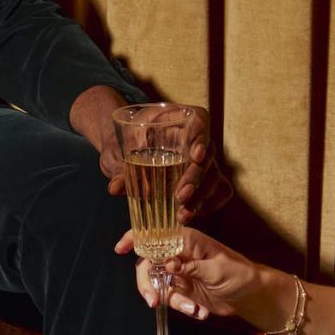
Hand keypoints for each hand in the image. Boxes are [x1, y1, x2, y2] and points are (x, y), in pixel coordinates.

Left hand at [69, 85, 232, 218]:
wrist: (129, 151)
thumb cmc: (127, 143)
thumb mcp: (119, 151)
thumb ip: (119, 168)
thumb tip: (115, 188)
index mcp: (181, 119)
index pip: (200, 125)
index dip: (201, 141)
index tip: (195, 156)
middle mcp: (199, 139)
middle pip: (208, 157)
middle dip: (196, 179)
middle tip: (181, 196)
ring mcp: (206, 161)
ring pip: (215, 178)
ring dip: (201, 198)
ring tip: (182, 215)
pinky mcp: (207, 180)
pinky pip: (219, 192)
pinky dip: (209, 205)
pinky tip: (191, 215)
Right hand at [110, 224, 283, 325]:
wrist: (251, 295)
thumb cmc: (239, 273)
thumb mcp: (218, 269)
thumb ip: (191, 267)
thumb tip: (168, 265)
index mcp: (187, 240)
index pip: (155, 235)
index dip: (135, 238)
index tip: (121, 249)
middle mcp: (178, 254)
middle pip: (148, 264)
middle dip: (148, 283)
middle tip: (154, 301)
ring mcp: (178, 273)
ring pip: (158, 286)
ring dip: (173, 301)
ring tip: (195, 309)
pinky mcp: (182, 291)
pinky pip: (171, 300)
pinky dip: (183, 308)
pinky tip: (201, 312)